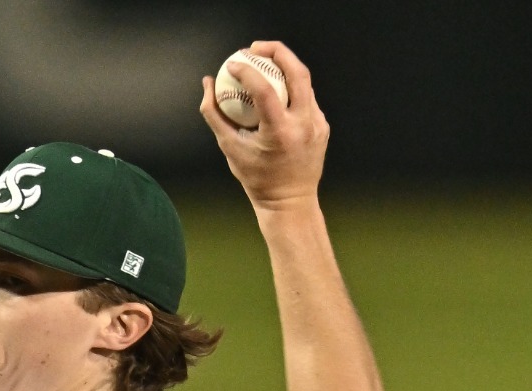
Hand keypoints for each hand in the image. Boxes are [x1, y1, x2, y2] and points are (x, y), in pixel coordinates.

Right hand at [198, 41, 328, 210]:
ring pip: (304, 81)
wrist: (290, 202)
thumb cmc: (256, 178)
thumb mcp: (230, 148)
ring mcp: (317, 124)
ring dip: (284, 66)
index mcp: (281, 132)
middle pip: (298, 72)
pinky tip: (275, 86)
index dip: (247, 70)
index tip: (232, 64)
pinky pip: (306, 97)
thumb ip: (214, 114)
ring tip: (264, 61)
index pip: (265, 89)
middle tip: (254, 48)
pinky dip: (290, 87)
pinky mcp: (322, 125)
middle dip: (276, 51)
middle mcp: (304, 125)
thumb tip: (208, 83)